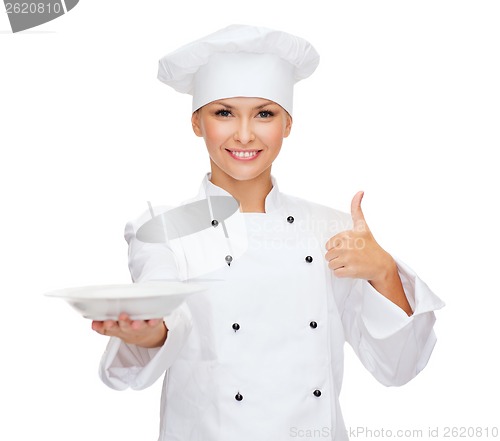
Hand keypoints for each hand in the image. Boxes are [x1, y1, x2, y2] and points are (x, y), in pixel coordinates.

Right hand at [92, 313, 167, 347]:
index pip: (111, 329)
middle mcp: (130, 330)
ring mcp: (143, 327)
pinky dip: (155, 321)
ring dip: (137, 325)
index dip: (107, 326)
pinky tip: (154, 319)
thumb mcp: (116, 331)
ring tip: (135, 322)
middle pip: (125, 327)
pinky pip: (155, 322)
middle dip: (122, 323)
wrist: (150, 338)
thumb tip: (93, 324)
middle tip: (121, 317)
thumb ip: (104, 328)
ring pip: (139, 326)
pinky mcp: (154, 324)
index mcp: (120, 330)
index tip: (105, 322)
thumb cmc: (130, 330)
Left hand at [325, 192, 411, 314]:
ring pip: (331, 264)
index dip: (337, 248)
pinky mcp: (350, 270)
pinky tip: (352, 269)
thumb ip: (356, 208)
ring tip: (351, 263)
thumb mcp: (362, 226)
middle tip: (351, 257)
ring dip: (339, 266)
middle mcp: (347, 245)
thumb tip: (360, 191)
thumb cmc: (370, 246)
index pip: (329, 244)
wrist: (382, 265)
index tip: (349, 247)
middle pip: (328, 255)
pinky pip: (336, 273)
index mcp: (347, 234)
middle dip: (337, 257)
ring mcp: (349, 258)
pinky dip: (342, 273)